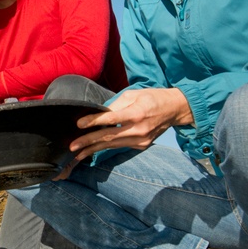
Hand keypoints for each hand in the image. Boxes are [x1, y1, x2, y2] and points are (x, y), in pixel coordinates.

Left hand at [68, 87, 192, 159]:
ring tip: (77, 154)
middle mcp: (138, 129)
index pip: (111, 119)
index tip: (79, 124)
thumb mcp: (134, 94)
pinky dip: (106, 147)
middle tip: (72, 147)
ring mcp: (140, 140)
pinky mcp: (141, 145)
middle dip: (88, 142)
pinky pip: (120, 146)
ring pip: (112, 145)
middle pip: (108, 137)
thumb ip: (116, 104)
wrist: (175, 109)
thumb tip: (99, 113)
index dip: (93, 122)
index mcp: (136, 113)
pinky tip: (93, 151)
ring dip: (93, 149)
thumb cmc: (153, 97)